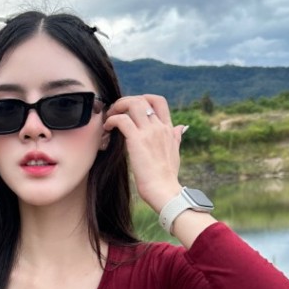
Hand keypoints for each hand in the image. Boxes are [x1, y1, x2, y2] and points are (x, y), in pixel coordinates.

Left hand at [102, 93, 184, 212]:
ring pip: (132, 104)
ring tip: (110, 118)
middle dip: (126, 101)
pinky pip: (121, 120)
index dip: (142, 98)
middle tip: (116, 112)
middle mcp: (159, 127)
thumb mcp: (175, 152)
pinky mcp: (137, 140)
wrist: (164, 190)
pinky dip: (111, 120)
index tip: (131, 109)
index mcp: (168, 129)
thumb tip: (181, 127)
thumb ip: (176, 137)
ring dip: (117, 107)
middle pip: (143, 99)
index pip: (158, 101)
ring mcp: (149, 132)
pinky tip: (107, 129)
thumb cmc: (167, 177)